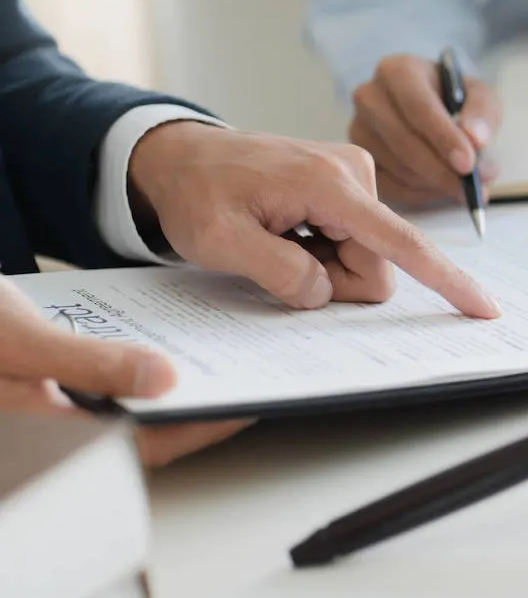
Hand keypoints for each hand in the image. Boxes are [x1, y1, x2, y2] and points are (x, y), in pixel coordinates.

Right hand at [0, 277, 249, 466]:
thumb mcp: (21, 337)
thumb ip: (91, 364)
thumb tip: (161, 381)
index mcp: (44, 434)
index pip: (143, 448)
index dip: (201, 429)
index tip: (248, 404)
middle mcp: (46, 432)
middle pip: (138, 436)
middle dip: (191, 412)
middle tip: (244, 381)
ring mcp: (42, 413)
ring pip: (120, 415)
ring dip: (163, 395)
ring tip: (213, 366)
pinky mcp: (39, 392)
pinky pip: (99, 393)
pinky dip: (132, 377)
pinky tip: (157, 353)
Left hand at [128, 121, 501, 316]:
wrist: (180, 156)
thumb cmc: (195, 193)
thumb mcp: (218, 242)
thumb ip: (278, 272)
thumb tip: (325, 292)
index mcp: (330, 184)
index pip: (402, 242)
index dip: (446, 280)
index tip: (485, 308)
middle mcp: (355, 173)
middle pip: (378, 264)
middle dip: (335, 279)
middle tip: (276, 259)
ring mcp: (354, 176)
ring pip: (367, 257)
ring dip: (324, 265)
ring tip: (276, 240)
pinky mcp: (348, 184)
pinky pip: (356, 241)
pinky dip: (322, 250)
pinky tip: (287, 230)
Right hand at [349, 54, 502, 204]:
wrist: (434, 108)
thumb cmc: (456, 100)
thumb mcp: (480, 96)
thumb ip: (483, 113)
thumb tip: (476, 139)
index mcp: (397, 70)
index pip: (417, 106)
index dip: (443, 138)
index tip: (467, 164)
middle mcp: (369, 97)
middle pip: (402, 141)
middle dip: (440, 169)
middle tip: (470, 189)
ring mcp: (358, 129)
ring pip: (397, 166)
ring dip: (433, 183)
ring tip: (462, 185)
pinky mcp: (358, 159)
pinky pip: (387, 186)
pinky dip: (419, 194)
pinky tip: (440, 188)